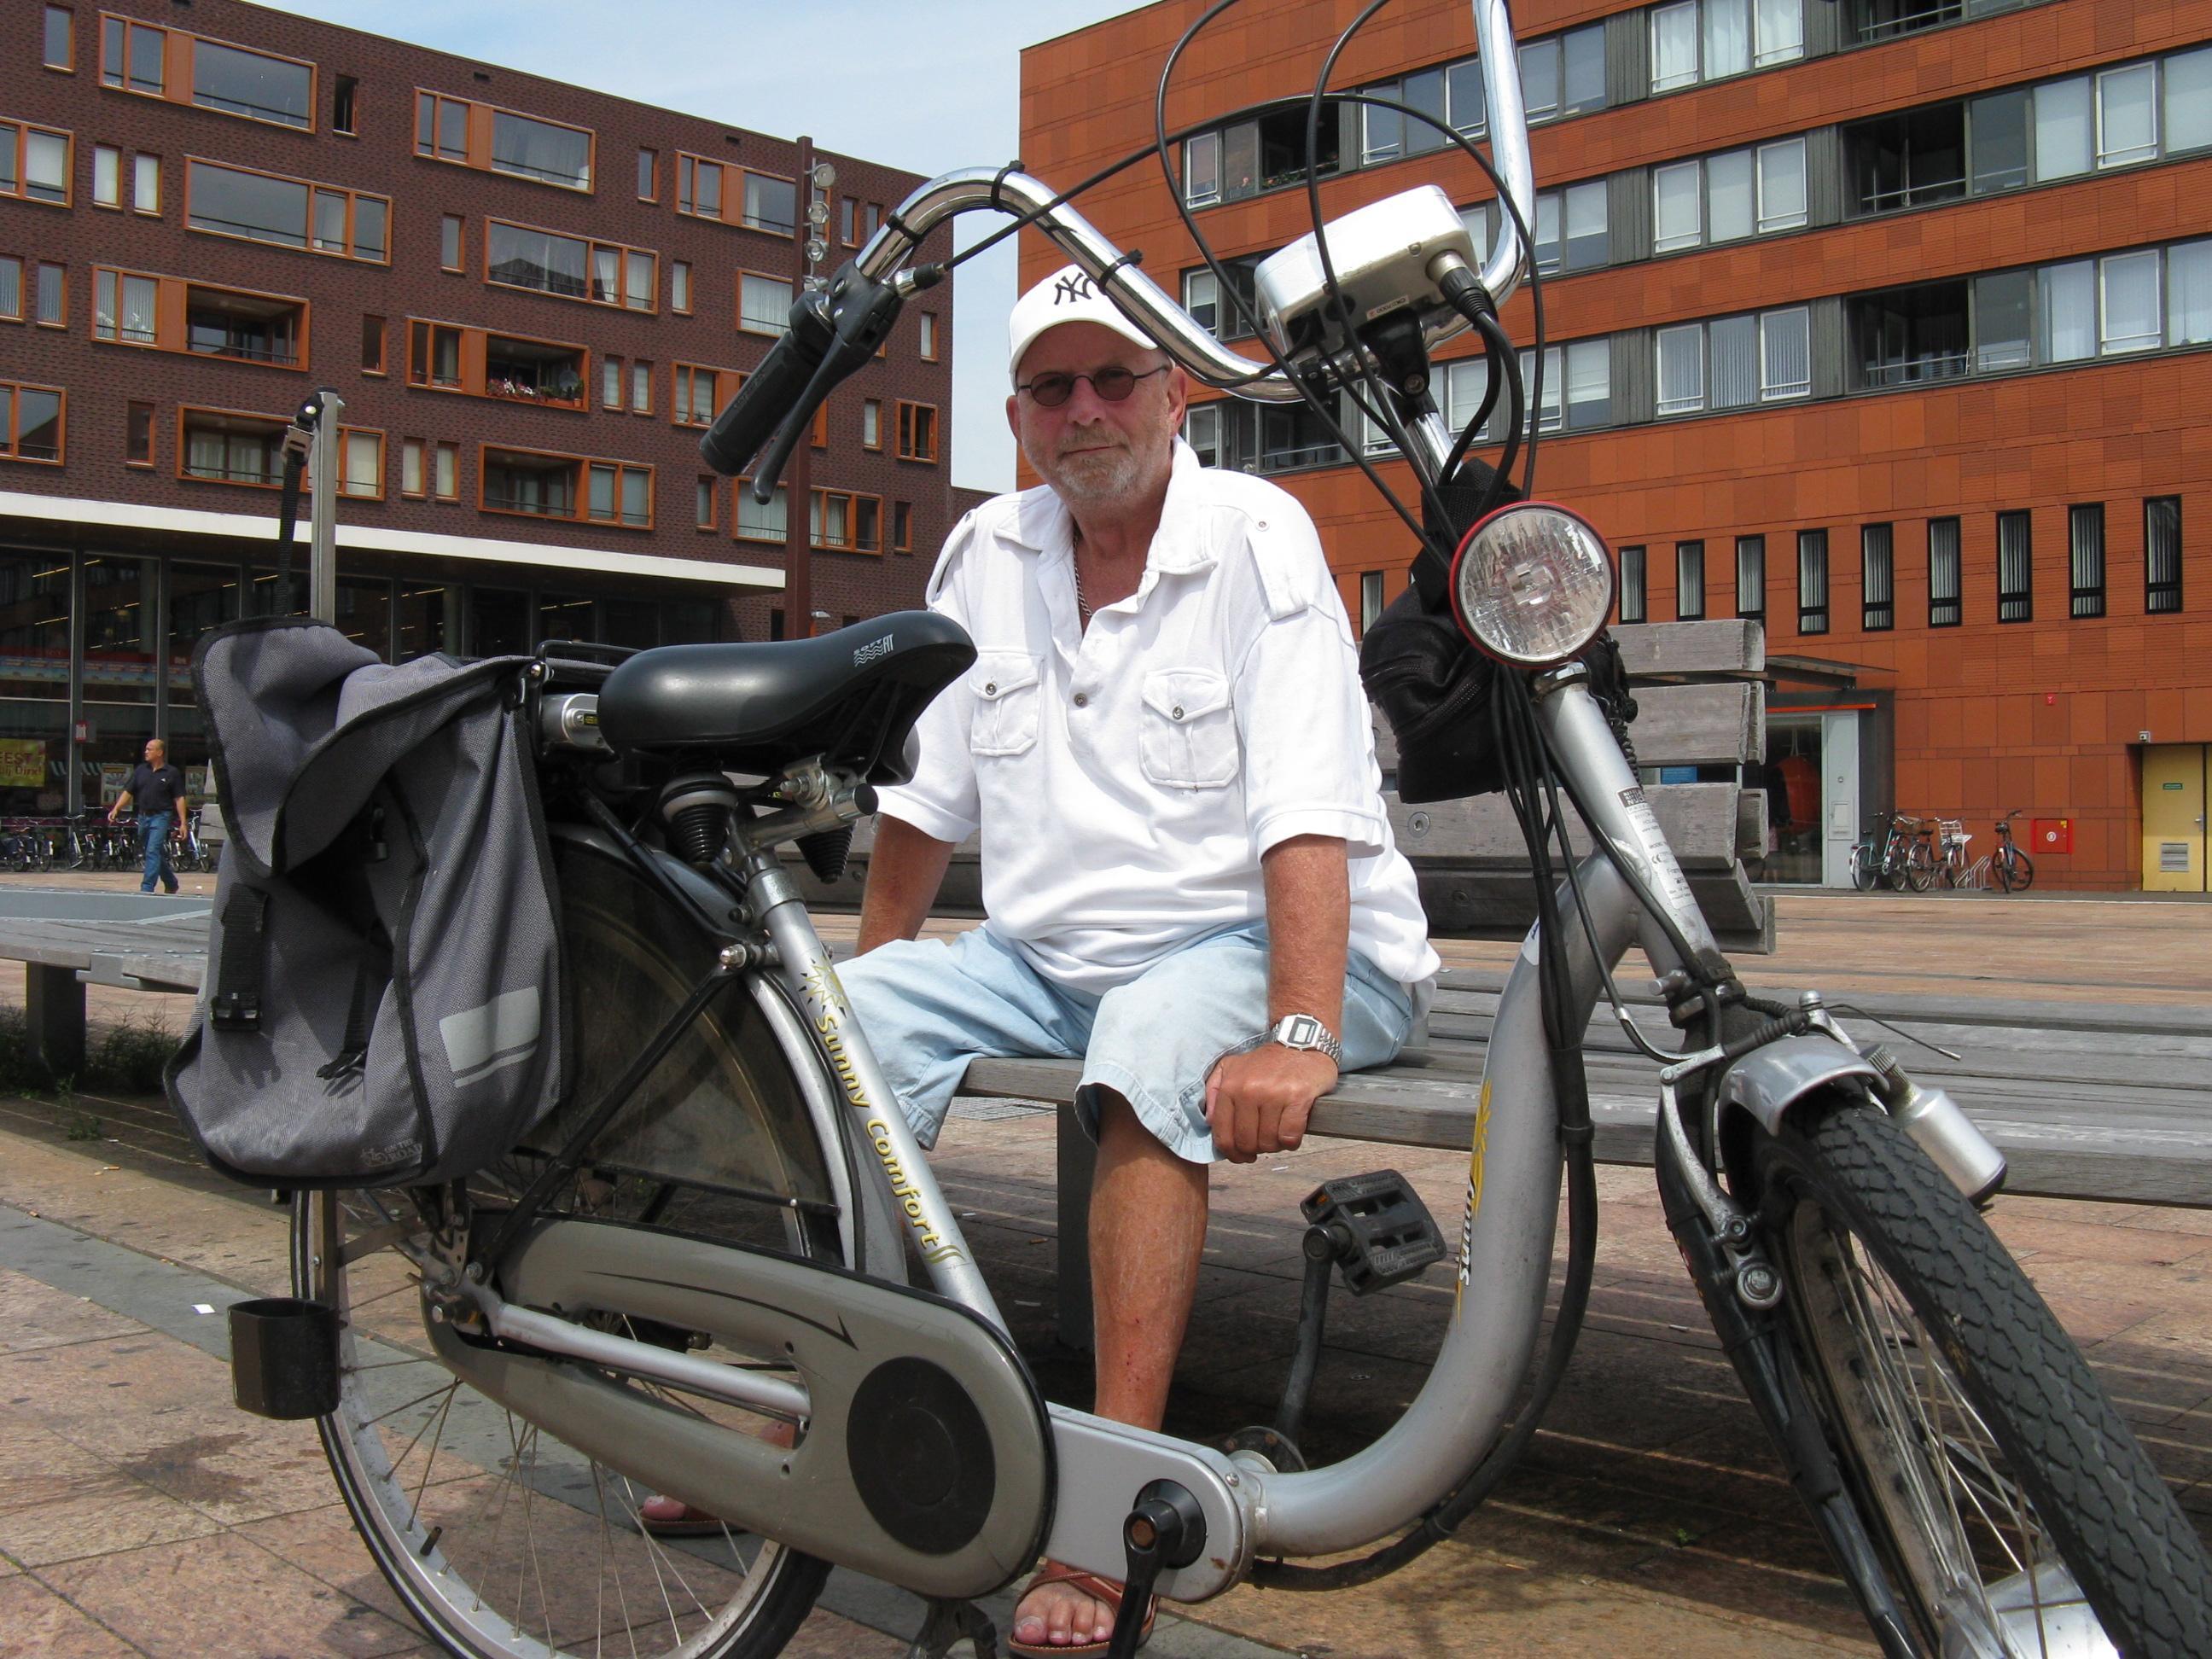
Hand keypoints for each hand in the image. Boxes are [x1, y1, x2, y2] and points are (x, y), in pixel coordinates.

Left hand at [1204, 1043, 1337, 1163]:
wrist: (1301, 1043)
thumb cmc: (1267, 1062)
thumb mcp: (1231, 1067)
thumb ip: (1214, 1091)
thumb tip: (1210, 1121)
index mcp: (1230, 1087)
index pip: (1223, 1135)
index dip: (1232, 1153)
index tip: (1241, 1156)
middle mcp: (1249, 1091)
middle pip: (1246, 1143)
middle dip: (1254, 1151)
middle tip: (1262, 1144)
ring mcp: (1274, 1095)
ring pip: (1268, 1142)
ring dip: (1274, 1146)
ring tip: (1277, 1135)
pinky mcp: (1297, 1098)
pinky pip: (1290, 1136)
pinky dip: (1291, 1141)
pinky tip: (1291, 1133)